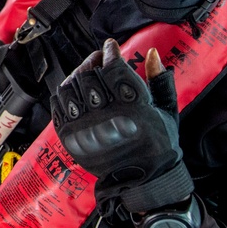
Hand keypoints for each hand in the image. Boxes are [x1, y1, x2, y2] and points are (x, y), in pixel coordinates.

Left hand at [50, 39, 192, 213]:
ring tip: (87, 73)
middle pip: (89, 75)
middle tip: (99, 58)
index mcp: (134, 109)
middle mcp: (107, 118)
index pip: (114, 68)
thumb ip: (160, 80)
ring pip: (70, 88)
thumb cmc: (158, 146)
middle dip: (93, 60)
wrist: (143, 180)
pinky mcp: (71, 138)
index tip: (110, 47)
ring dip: (78, 75)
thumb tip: (153, 53)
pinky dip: (64, 94)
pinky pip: (58, 106)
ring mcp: (86, 129)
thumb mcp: (168, 111)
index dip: (110, 52)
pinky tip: (74, 91)